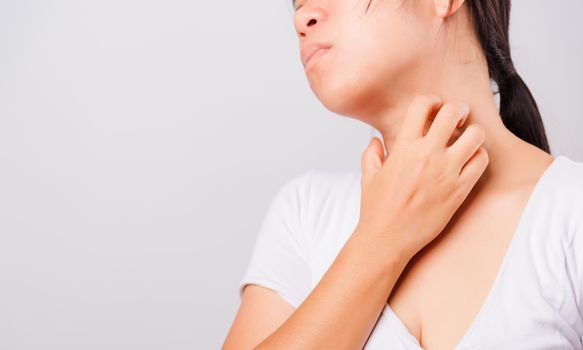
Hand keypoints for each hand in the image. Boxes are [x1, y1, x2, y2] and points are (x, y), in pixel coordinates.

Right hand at [356, 94, 488, 260]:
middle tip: (456, 117)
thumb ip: (372, 154)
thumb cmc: (376, 209)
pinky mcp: (460, 190)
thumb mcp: (368, 176)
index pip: (422, 105)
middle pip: (453, 112)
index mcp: (404, 147)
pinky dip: (479, 156)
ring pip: (475, 135)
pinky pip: (481, 161)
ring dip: (472, 132)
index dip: (430, 101)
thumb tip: (375, 142)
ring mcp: (446, 172)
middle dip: (457, 110)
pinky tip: (469, 160)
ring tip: (466, 139)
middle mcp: (427, 155)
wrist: (388, 239)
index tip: (432, 108)